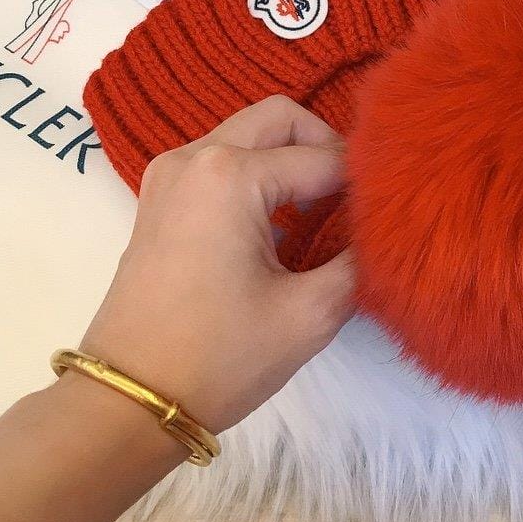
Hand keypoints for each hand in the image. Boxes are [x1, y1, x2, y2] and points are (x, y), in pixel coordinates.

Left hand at [77, 95, 354, 435]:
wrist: (130, 402)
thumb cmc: (220, 358)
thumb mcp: (309, 315)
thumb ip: (358, 261)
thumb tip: (381, 232)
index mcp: (230, 175)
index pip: (321, 159)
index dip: (364, 184)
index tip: (392, 213)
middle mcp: (196, 156)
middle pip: (280, 119)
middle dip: (325, 147)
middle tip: (356, 196)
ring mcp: (170, 173)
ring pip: (248, 134)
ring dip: (289, 158)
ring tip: (324, 209)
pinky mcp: (160, 197)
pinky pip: (222, 160)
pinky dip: (258, 174)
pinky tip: (281, 222)